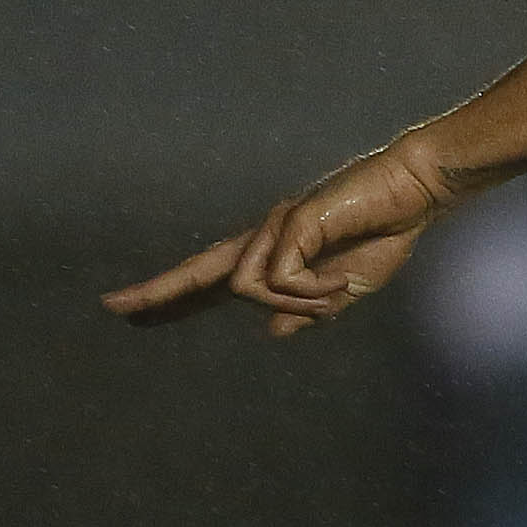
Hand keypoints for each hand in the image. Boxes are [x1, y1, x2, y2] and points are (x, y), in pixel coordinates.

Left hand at [101, 132, 460, 338]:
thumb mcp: (346, 290)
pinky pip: (279, 280)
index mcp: (275, 254)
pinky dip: (311, 291)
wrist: (414, 195)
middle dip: (157, 291)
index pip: (214, 279)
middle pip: (200, 268)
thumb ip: (309, 310)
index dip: (174, 295)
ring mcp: (274, 228)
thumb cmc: (383, 233)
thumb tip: (273, 332)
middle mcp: (265, 238)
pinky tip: (339, 284)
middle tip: (112, 306)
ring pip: (249, 289)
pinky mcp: (290, 222)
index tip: (130, 308)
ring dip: (300, 301)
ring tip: (339, 291)